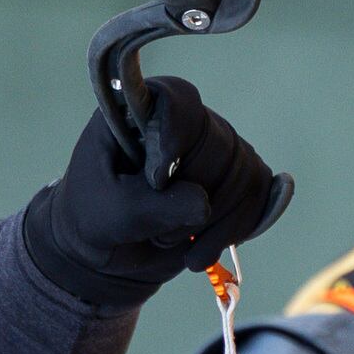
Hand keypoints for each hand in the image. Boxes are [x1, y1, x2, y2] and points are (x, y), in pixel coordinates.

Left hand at [20, 77, 288, 307]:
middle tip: (153, 230)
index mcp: (141, 112)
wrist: (109, 252)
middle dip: (190, 198)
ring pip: (242, 174)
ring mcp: (215, 148)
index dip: (174, 138)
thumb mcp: (113, 214)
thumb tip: (204, 206)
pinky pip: (257, 196)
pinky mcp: (236, 179)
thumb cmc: (96, 218)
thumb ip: (154, 207)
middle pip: (216, 145)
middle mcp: (184, 122)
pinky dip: (232, 231)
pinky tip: (200, 251)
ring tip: (168, 243)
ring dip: (210, 223)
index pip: (178, 100)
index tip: (155, 180)